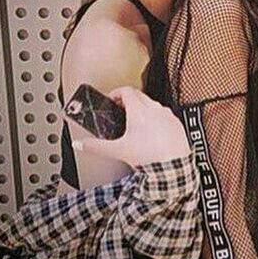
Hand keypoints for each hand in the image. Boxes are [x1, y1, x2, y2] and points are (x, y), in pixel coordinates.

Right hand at [70, 86, 190, 166]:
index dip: (115, 93)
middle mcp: (155, 109)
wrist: (174, 167)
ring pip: (153, 104)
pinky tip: (152, 133)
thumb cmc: (150, 157)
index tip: (110, 100)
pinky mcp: (177, 123)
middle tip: (119, 110)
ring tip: (135, 123)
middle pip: (139, 95)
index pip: (126, 91)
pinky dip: (156, 118)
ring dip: (142, 108)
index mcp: (139, 111)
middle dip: (127, 100)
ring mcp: (168, 115)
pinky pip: (164, 115)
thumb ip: (96, 146)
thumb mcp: (118, 151)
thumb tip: (80, 144)